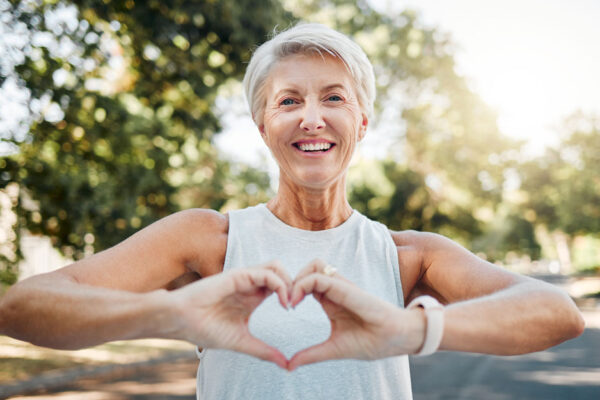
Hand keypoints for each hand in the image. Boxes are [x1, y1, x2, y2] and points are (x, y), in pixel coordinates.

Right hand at [169, 261, 291, 368]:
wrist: (181, 321)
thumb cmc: (205, 329)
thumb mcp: (242, 342)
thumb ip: (264, 350)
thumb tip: (286, 365)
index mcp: (253, 297)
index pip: (281, 286)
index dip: (293, 295)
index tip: (296, 313)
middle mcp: (251, 284)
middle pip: (282, 272)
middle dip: (296, 285)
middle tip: (297, 305)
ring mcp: (245, 278)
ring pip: (277, 267)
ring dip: (289, 282)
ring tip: (290, 303)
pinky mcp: (239, 275)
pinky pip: (266, 273)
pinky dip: (280, 284)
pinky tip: (282, 302)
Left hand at [287, 259, 424, 370]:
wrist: (396, 339)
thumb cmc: (371, 342)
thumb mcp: (333, 349)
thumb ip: (311, 354)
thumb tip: (289, 366)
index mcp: (331, 301)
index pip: (307, 283)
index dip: (292, 291)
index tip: (285, 308)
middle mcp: (335, 290)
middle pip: (308, 269)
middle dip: (291, 280)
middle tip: (284, 301)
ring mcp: (341, 286)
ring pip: (314, 265)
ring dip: (298, 278)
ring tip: (291, 300)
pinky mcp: (346, 288)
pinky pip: (320, 276)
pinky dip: (304, 284)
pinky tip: (296, 301)